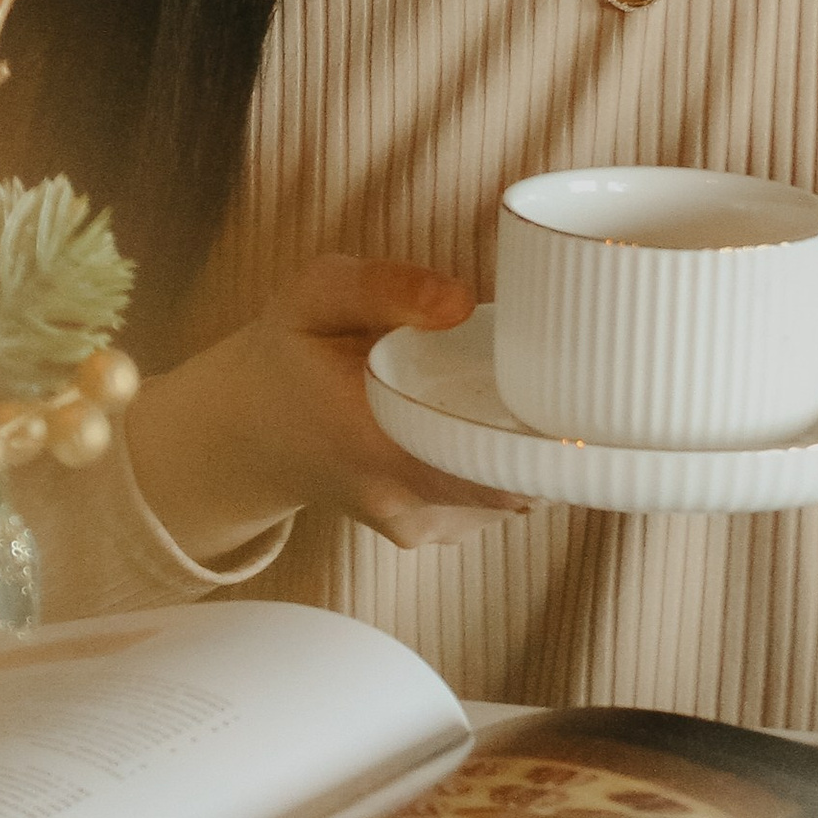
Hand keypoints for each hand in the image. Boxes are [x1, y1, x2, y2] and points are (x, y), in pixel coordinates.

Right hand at [123, 255, 531, 562]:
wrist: (248, 428)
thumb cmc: (290, 353)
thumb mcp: (316, 294)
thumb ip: (384, 286)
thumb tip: (462, 302)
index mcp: (371, 442)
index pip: (487, 470)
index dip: (543, 443)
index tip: (569, 400)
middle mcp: (398, 500)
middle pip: (515, 486)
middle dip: (547, 438)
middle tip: (561, 377)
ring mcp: (413, 524)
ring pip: (511, 496)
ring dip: (526, 449)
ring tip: (518, 392)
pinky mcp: (424, 531)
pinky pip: (492, 503)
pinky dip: (505, 465)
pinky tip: (487, 421)